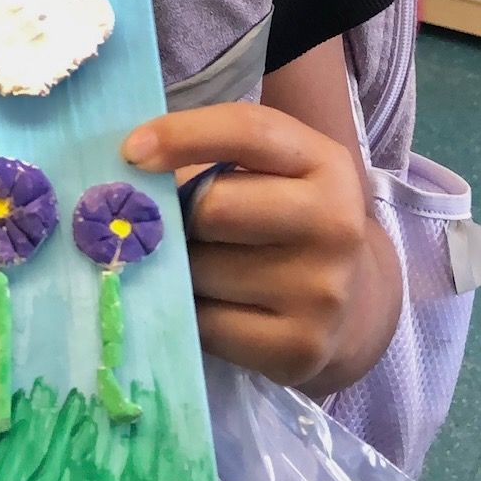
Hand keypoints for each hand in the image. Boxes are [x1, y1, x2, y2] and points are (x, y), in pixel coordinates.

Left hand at [123, 100, 399, 389]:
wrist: (352, 304)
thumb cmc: (285, 220)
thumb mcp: (270, 171)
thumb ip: (210, 159)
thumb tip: (127, 181)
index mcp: (325, 163)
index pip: (248, 132)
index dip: (182, 135)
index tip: (129, 151)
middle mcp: (334, 224)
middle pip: (213, 207)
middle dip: (176, 216)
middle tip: (172, 225)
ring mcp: (322, 291)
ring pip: (201, 271)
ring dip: (178, 268)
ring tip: (196, 266)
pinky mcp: (299, 347)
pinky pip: (205, 325)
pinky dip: (188, 312)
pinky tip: (204, 303)